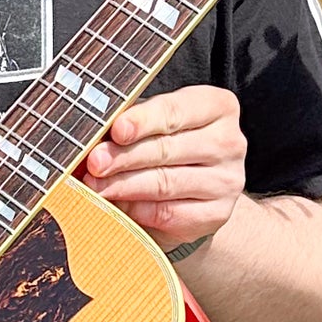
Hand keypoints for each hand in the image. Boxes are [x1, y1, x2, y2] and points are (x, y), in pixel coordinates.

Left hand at [81, 86, 247, 251]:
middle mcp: (230, 142)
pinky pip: (170, 213)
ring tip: (95, 186)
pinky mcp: (217, 214)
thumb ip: (129, 125)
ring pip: (167, 183)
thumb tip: (92, 137)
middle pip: (168, 148)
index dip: (143, 120)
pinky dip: (137, 210)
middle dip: (124, 156)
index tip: (116, 130)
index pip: (177, 110)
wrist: (191, 195)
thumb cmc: (164, 148)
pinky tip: (116, 205)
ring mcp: (228, 180)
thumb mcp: (151, 126)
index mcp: (217, 106)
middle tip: (94, 163)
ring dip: (124, 185)